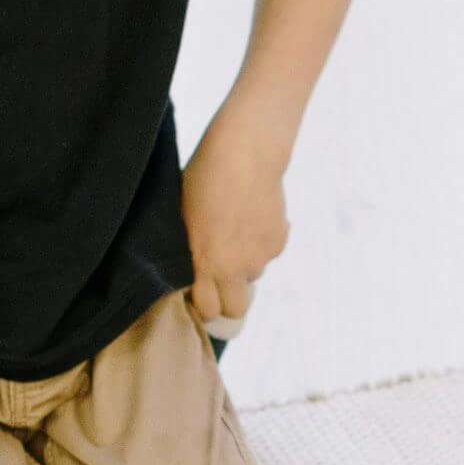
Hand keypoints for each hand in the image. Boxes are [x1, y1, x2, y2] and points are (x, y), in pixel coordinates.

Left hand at [180, 130, 290, 326]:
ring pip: (253, 275)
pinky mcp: (279, 240)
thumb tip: (193, 265)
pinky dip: (262, 242)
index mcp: (204, 264)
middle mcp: (235, 268)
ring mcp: (260, 256)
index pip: (208, 310)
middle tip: (221, 277)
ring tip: (237, 233)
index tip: (199, 291)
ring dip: (245, 264)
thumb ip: (191, 249)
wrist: (245, 154)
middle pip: (236, 309)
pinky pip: (268, 252)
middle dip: (228, 299)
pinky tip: (254, 217)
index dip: (203, 303)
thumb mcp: (184, 217)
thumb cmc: (204, 178)